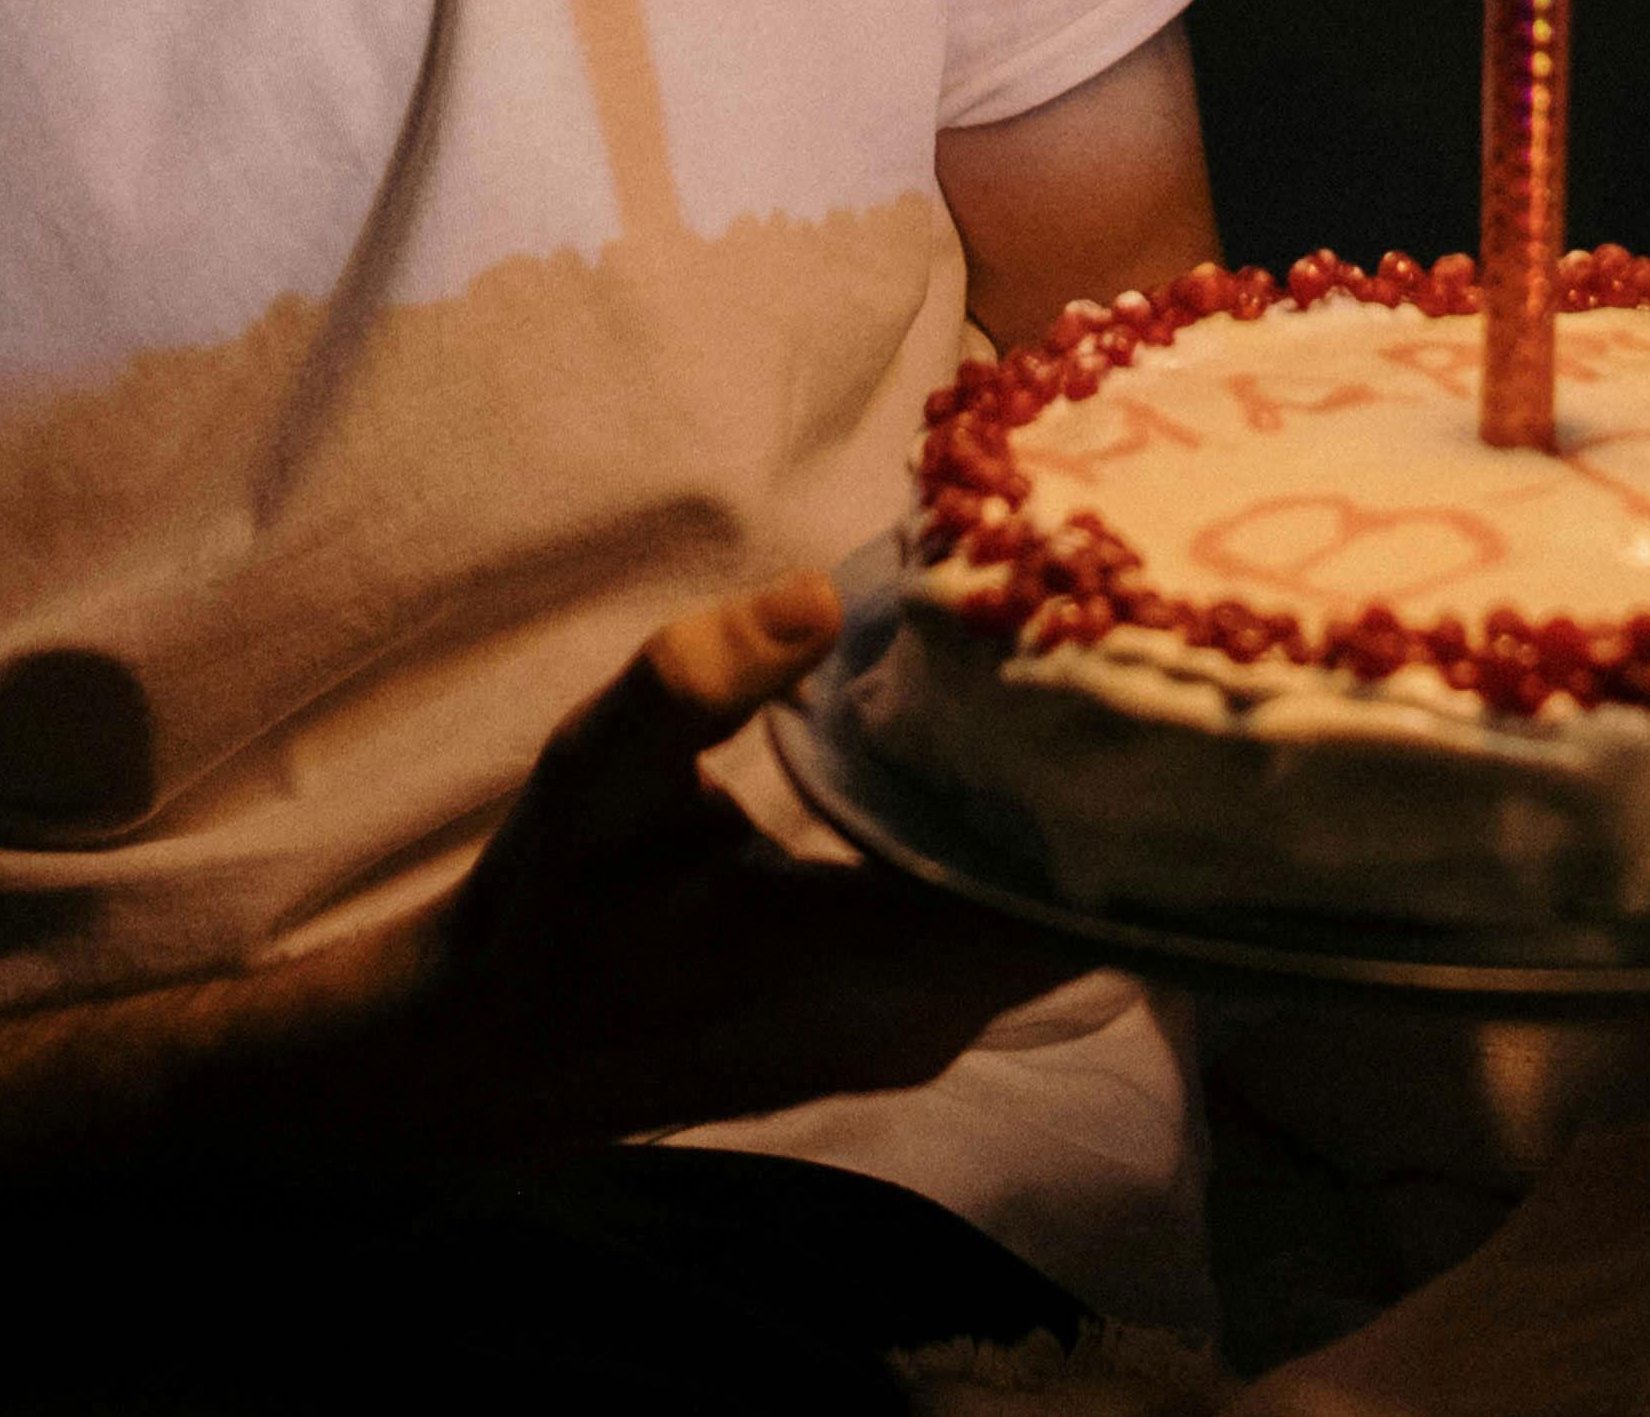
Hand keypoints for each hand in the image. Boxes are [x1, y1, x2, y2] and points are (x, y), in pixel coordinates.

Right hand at [386, 572, 1082, 1158]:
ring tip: (1106, 689)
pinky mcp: (913, 1032)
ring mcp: (923, 1038)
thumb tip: (820, 594)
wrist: (501, 1054)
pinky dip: (1037, 863)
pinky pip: (1017, 944)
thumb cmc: (551, 910)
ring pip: (1061, 931)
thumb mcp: (593, 777)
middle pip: (1087, 908)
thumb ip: (696, 682)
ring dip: (1084, 826)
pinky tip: (1031, 770)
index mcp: (853, 960)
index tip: (1148, 681)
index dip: (1122, 797)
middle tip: (1145, 650)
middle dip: (1124, 791)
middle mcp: (916, 1019)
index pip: (1055, 898)